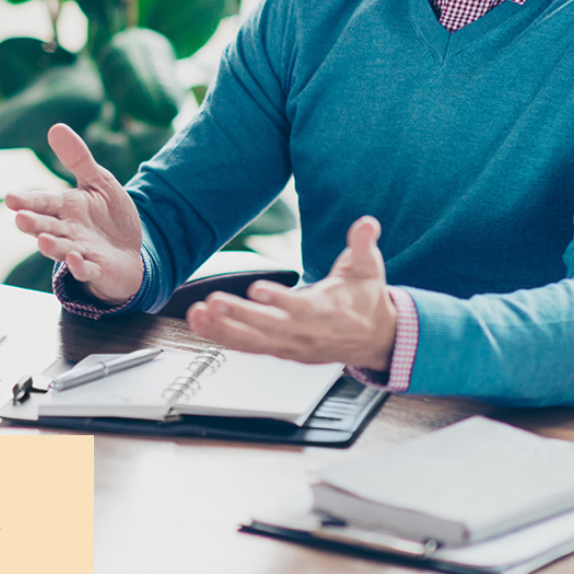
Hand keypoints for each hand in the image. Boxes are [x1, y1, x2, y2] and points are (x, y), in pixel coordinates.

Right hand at [6, 123, 143, 303]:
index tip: (10, 198)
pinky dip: (80, 267)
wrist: (131, 248)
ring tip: (41, 241)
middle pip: (47, 226)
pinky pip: (87, 269)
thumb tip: (56, 127)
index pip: (43, 202)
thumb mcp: (99, 181)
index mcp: (66, 207)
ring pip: (62, 249)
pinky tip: (75, 260)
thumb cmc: (109, 215)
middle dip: (34, 223)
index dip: (27, 201)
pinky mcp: (97, 268)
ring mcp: (81, 251)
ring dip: (51, 247)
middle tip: (20, 218)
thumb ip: (78, 159)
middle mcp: (68, 231)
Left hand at [186, 216, 397, 370]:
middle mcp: (306, 333)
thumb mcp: (370, 268)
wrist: (375, 338)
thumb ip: (364, 244)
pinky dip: (224, 336)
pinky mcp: (281, 350)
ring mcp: (292, 345)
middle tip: (214, 301)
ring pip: (253, 341)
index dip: (279, 301)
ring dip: (223, 328)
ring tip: (198, 314)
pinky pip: (248, 346)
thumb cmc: (366, 300)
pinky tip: (202, 324)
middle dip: (239, 316)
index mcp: (328, 313)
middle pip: (269, 328)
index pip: (302, 309)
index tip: (257, 290)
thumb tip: (367, 223)